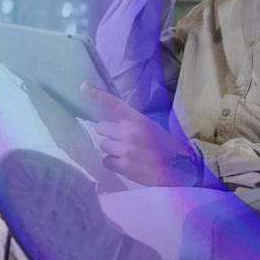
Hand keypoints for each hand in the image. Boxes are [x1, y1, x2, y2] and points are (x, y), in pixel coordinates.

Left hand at [82, 83, 199, 186]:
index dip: (97, 95)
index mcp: (138, 120)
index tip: (83, 87)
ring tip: (125, 154)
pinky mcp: (122, 166)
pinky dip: (112, 163)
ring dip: (111, 149)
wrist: (176, 171)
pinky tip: (124, 164)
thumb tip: (117, 126)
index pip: (114, 104)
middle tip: (118, 139)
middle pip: (101, 127)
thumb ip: (135, 125)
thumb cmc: (168, 149)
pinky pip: (106, 161)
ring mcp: (125, 150)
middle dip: (107, 133)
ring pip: (103, 145)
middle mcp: (129, 133)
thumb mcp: (153, 129)